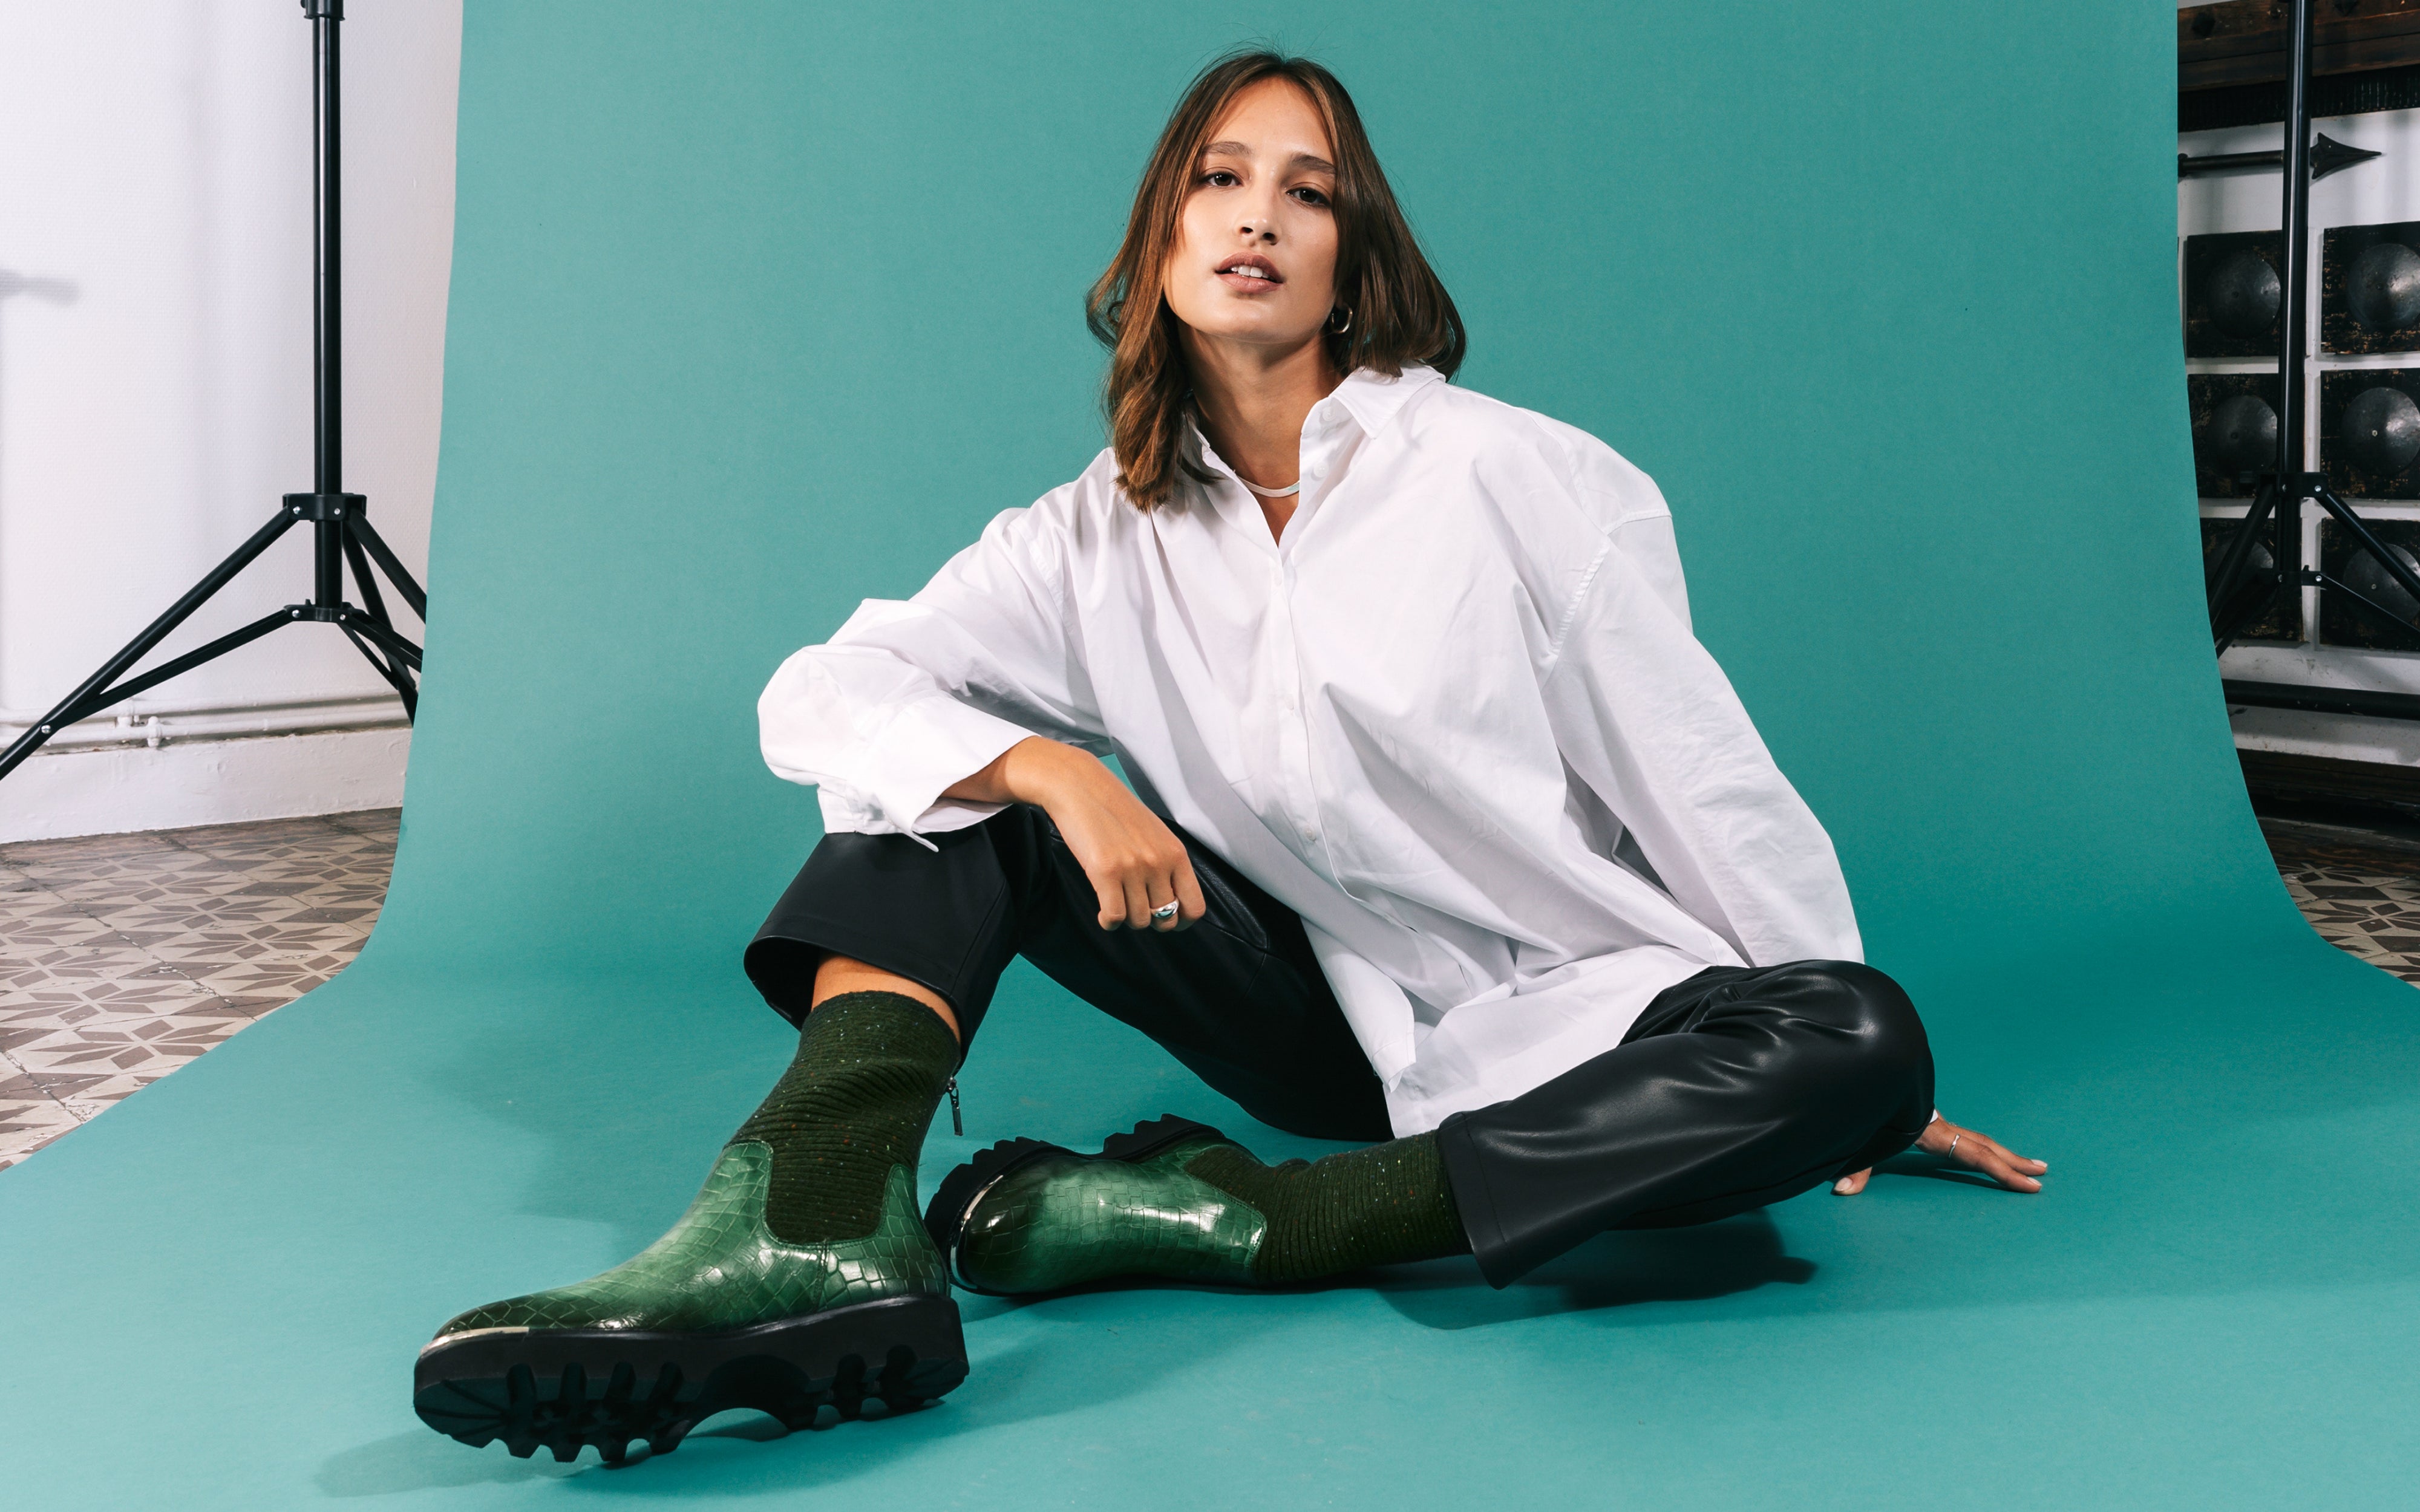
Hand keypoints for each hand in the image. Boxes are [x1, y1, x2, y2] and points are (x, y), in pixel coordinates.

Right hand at [943, 737, 1206, 932]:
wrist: (1080, 787)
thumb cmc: (1114, 811)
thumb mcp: (1154, 834)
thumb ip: (1166, 864)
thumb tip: (1170, 904)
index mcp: (1176, 853)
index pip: (1194, 908)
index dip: (1180, 921)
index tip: (1163, 918)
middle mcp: (1159, 862)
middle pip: (1163, 919)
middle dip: (1148, 920)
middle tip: (1132, 905)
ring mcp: (1134, 868)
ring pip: (1137, 921)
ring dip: (1124, 918)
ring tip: (1114, 902)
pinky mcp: (1106, 871)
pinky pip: (1114, 917)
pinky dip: (1108, 921)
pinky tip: (1102, 912)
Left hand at [1832, 1114, 2046, 1195]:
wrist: (1863, 1077)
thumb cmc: (1866, 1112)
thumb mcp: (1863, 1144)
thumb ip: (1856, 1169)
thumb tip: (1840, 1190)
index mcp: (1933, 1134)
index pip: (1977, 1156)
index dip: (2004, 1172)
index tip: (2031, 1185)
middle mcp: (1941, 1127)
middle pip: (1986, 1146)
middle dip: (2014, 1162)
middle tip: (2042, 1173)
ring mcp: (1938, 1123)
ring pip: (1980, 1138)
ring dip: (2004, 1153)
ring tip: (2031, 1163)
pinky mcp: (1930, 1122)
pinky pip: (1965, 1136)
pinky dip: (1984, 1147)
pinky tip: (1990, 1151)